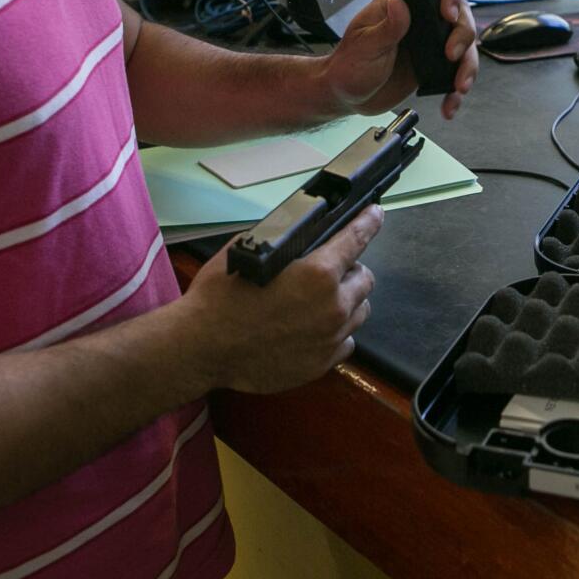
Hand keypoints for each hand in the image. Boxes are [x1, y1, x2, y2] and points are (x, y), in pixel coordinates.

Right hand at [181, 206, 381, 392]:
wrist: (202, 348)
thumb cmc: (220, 297)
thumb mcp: (249, 252)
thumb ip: (284, 243)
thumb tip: (298, 233)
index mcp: (318, 273)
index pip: (357, 238)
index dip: (369, 222)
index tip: (376, 214)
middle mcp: (333, 306)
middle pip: (365, 279)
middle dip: (351, 270)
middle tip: (329, 270)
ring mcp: (330, 338)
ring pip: (359, 312)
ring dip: (347, 301)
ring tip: (320, 301)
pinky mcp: (321, 364)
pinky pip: (346, 342)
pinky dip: (336, 332)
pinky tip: (314, 328)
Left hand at [318, 0, 479, 119]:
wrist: (347, 96)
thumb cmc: (349, 66)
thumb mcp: (365, 46)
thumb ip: (386, 28)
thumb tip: (398, 3)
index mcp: (401, 7)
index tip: (448, 15)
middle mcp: (420, 22)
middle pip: (458, 17)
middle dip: (462, 35)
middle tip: (452, 55)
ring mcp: (429, 45)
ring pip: (463, 48)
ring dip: (467, 67)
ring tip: (459, 87)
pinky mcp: (433, 68)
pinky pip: (454, 75)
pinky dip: (456, 91)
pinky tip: (450, 105)